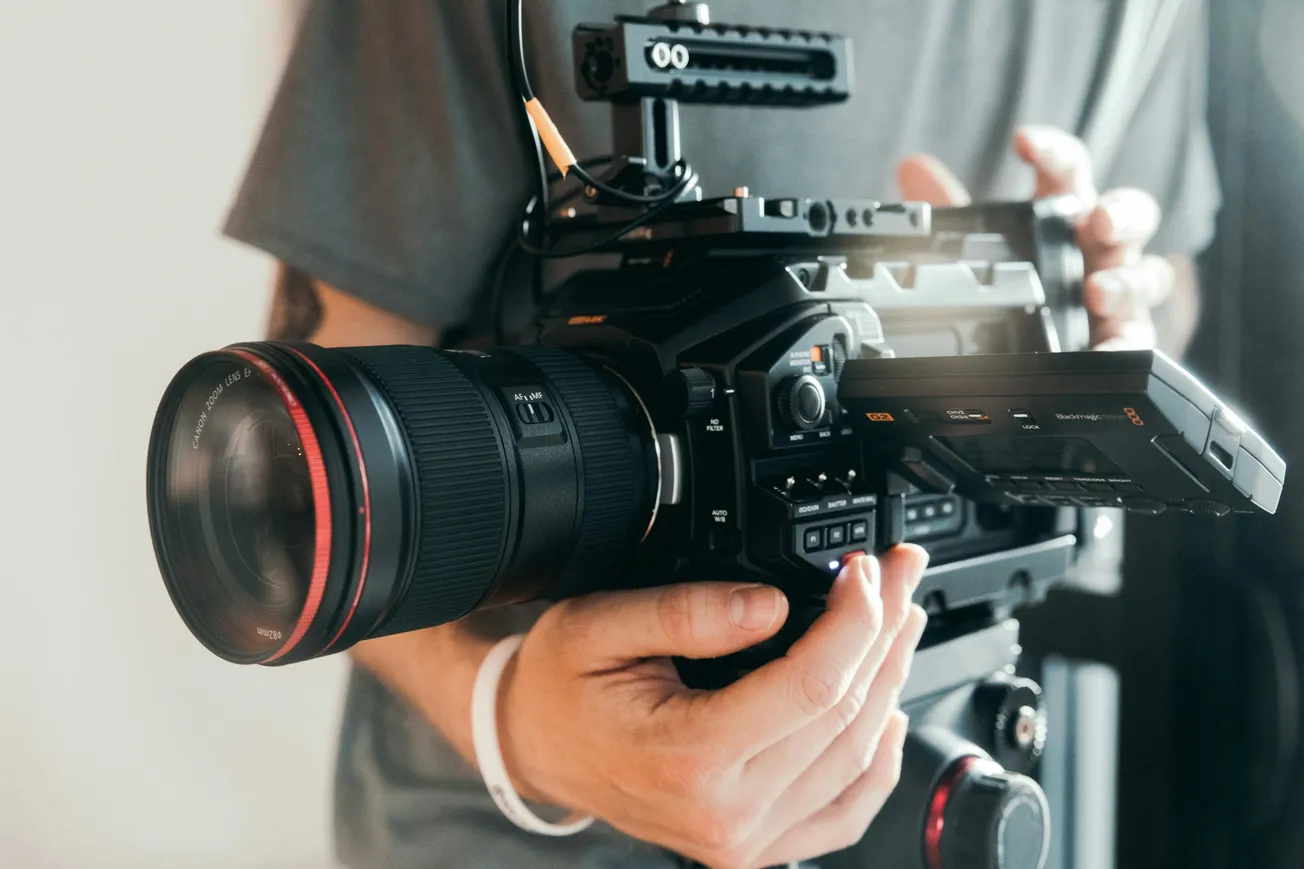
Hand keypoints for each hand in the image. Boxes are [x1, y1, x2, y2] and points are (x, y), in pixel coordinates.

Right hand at [497, 547, 929, 868]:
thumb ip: (685, 613)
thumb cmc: (559, 686)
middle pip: (845, 716)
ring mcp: (745, 839)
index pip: (811, 686)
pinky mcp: (758, 845)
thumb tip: (772, 604)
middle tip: (898, 572)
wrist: (534, 747)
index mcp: (688, 756)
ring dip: (889, 680)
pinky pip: (844, 810)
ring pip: (858, 758)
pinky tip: (888, 712)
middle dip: (883, 632)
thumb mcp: (597, 623)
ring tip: (900, 619)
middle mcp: (725, 813)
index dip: (854, 618)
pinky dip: (879, 760)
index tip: (865, 569)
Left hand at [896, 125, 1173, 349]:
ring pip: (1147, 276)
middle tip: (1097, 220)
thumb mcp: (977, 248)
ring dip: (1126, 281)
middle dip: (1121, 213)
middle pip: (1131, 215)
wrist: (1029, 351)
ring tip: (1098, 292)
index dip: (1051, 152)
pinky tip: (1108, 351)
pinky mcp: (1122, 340)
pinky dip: (1125, 346)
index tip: (1024, 143)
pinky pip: (1136, 341)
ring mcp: (1117, 294)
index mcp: (1066, 216)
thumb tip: (912, 167)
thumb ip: (951, 210)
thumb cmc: (1018, 286)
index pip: (1068, 170)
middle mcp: (1100, 250)